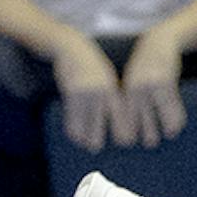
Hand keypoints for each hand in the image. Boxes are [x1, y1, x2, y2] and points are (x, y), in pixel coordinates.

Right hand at [52, 35, 124, 153]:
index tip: (126, 141)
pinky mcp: (70, 94)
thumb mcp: (106, 78)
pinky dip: (74, 129)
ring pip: (86, 122)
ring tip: (89, 146)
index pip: (121, 112)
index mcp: (112, 87)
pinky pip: (71, 117)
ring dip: (87, 137)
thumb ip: (111, 96)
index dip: (123, 127)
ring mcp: (85, 93)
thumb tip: (120, 115)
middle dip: (101, 135)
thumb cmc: (92, 66)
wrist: (72, 49)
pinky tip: (76, 137)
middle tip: (99, 148)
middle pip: (103, 120)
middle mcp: (101, 91)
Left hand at [120, 31, 187, 147]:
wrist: (161, 40)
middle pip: (138, 116)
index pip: (124, 115)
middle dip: (145, 131)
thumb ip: (133, 95)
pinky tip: (177, 126)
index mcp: (127, 88)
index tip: (129, 142)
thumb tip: (131, 117)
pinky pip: (171, 103)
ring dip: (161, 126)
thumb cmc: (148, 62)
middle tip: (150, 144)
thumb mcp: (136, 76)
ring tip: (168, 136)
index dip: (126, 129)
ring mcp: (151, 84)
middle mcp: (136, 88)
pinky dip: (175, 116)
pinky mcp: (166, 81)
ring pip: (156, 112)